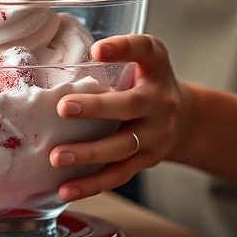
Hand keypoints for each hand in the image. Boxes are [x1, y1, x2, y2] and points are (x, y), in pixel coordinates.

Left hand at [50, 33, 183, 201]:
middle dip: (97, 108)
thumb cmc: (145, 81)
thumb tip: (51, 59)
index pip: (146, 50)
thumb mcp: (140, 58)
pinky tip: (66, 189)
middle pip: (131, 105)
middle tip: (63, 108)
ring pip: (123, 146)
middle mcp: (160, 100)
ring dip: (89, 153)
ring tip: (57, 157)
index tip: (97, 50)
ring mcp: (157, 133)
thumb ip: (111, 56)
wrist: (184, 119)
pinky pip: (119, 174)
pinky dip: (92, 184)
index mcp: (156, 65)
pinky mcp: (148, 160)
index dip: (123, 48)